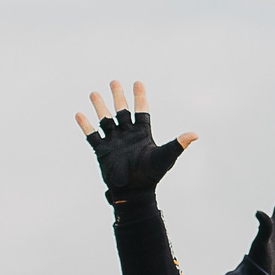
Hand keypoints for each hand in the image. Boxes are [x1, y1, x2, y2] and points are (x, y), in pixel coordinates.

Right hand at [76, 79, 195, 202]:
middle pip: (121, 111)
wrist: (134, 193)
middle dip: (117, 96)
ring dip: (100, 107)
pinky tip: (79, 114)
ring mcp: (113, 142)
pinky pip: (92, 136)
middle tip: (114, 82)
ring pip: (105, 120)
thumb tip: (195, 135)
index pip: (141, 110)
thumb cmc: (151, 176)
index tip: (138, 83)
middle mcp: (127, 134)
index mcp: (142, 133)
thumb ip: (178, 144)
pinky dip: (86, 126)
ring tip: (94, 93)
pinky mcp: (102, 151)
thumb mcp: (165, 157)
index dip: (140, 97)